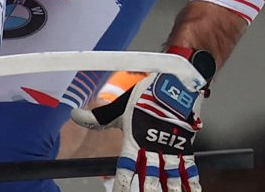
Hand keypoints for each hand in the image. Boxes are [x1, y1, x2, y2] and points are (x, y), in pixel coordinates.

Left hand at [71, 48, 215, 190]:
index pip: (126, 168)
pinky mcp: (185, 146)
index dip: (124, 183)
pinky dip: (191, 183)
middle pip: (150, 177)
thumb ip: (98, 118)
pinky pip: (189, 169)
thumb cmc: (145, 96)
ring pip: (170, 177)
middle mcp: (152, 147)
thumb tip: (73, 115)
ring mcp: (170, 148)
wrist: (174, 84)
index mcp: (134, 140)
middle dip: (148, 191)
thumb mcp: (119, 107)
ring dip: (170, 190)